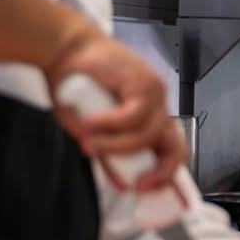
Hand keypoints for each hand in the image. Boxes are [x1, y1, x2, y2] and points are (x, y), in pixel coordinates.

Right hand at [47, 31, 184, 190]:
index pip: (170, 152)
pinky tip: (89, 124)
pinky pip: (133, 115)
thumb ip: (108, 153)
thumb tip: (122, 182)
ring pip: (146, 135)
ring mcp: (154, 95)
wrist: (64, 49)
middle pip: (175, 147)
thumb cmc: (74, 86)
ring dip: (115, 146)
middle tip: (134, 183)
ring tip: (88, 144)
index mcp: (148, 120)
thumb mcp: (89, 130)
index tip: (141, 190)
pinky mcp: (144, 82)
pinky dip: (109, 124)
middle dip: (159, 171)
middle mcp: (157, 108)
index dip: (162, 175)